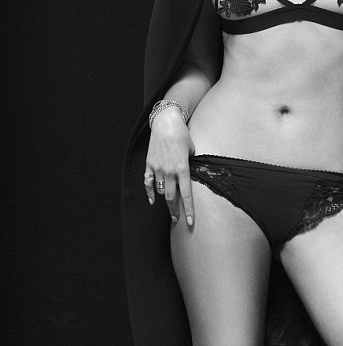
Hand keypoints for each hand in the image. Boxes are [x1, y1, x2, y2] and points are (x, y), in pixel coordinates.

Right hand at [144, 108, 194, 224]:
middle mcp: (169, 171)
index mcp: (182, 169)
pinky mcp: (149, 164)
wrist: (166, 122)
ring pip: (160, 191)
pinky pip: (148, 183)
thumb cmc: (182, 135)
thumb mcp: (192, 150)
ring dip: (165, 199)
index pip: (186, 195)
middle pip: (171, 198)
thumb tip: (190, 175)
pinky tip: (152, 200)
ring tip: (170, 206)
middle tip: (177, 220)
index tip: (189, 222)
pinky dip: (150, 193)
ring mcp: (157, 169)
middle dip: (175, 211)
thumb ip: (191, 165)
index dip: (188, 210)